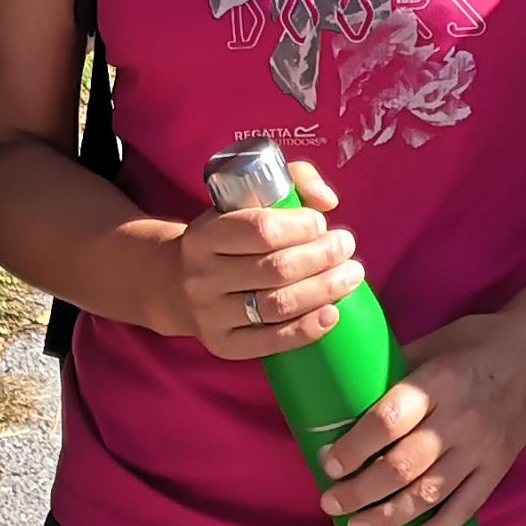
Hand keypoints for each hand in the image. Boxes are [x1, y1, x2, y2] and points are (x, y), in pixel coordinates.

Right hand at [173, 159, 365, 361]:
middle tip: (346, 247)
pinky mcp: (222, 344)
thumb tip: (327, 202)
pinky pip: (271, 341)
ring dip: (324, 290)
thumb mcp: (246, 198)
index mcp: (205, 234)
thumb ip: (292, 181)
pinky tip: (332, 314)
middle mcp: (202, 276)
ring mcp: (210, 314)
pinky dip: (307, 329)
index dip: (301, 226)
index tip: (322, 223)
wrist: (175, 283)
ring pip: (278, 305)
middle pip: (276, 269)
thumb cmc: (226, 237)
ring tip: (350, 276)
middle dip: (323, 257)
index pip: (260, 229)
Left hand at [315, 307, 525, 525]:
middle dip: (361, 491)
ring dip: (390, 517)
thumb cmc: (478, 343)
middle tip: (333, 503)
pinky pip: (468, 506)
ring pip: (430, 493)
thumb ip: (395, 371)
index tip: (329, 463)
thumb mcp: (434, 343)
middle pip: (403, 465)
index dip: (354, 447)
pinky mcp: (499, 467)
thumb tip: (346, 396)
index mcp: (439, 381)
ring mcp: (482, 447)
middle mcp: (461, 418)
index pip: (388, 421)